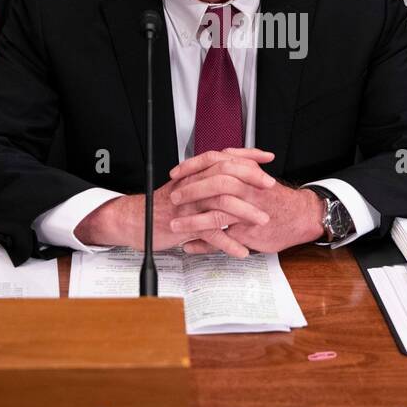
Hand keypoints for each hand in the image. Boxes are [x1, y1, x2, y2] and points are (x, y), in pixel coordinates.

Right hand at [74, 150, 278, 257]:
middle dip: (251, 180)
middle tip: (269, 187)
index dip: (247, 156)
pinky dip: (228, 243)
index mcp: (196, 174)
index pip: (225, 157)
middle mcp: (193, 185)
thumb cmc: (165, 205)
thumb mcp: (188, 187)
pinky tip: (241, 250)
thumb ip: (208, 180)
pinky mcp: (184, 225)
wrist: (136, 220)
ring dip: (245, 213)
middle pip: (226, 175)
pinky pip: (209, 233)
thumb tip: (234, 176)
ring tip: (262, 221)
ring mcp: (189, 205)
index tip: (267, 158)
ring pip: (221, 203)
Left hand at [166, 149, 324, 254]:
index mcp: (246, 171)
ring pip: (218, 212)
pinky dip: (204, 243)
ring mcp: (249, 211)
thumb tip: (221, 154)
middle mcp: (247, 188)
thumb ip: (239, 161)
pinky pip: (223, 238)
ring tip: (176, 225)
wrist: (301, 216)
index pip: (214, 161)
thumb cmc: (276, 197)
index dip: (191, 166)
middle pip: (215, 183)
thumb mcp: (258, 174)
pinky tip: (190, 245)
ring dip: (193, 220)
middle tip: (174, 197)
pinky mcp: (250, 232)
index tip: (176, 173)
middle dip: (190, 191)